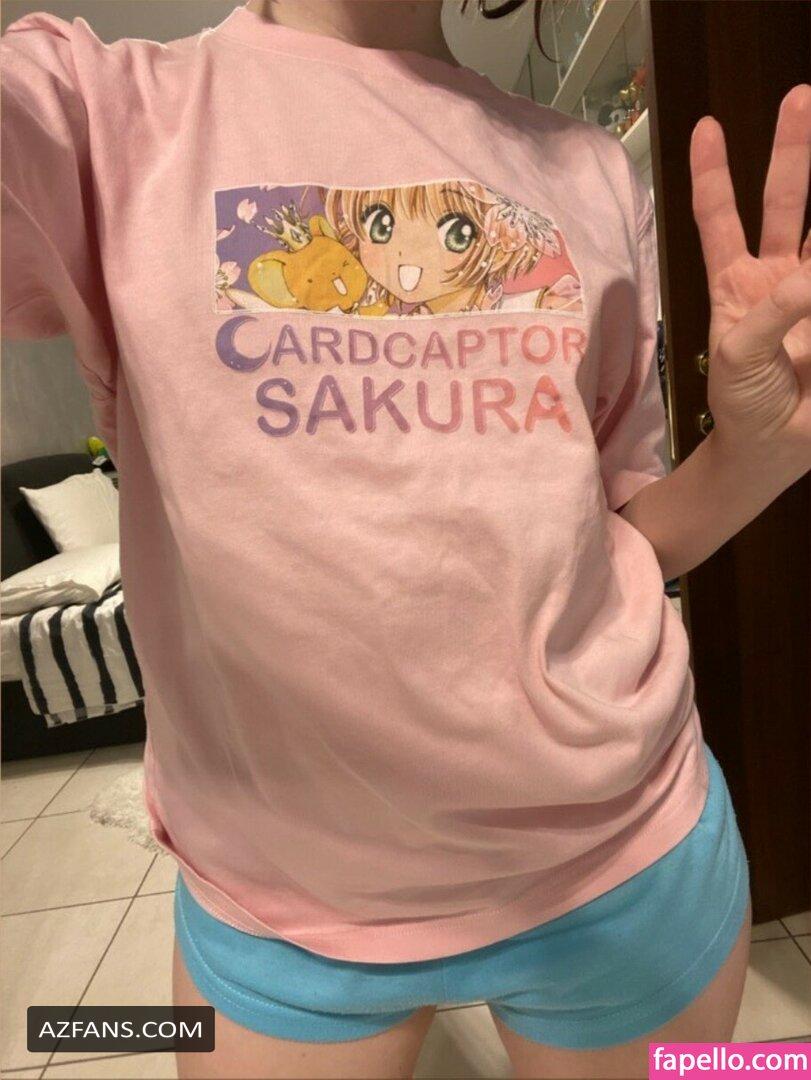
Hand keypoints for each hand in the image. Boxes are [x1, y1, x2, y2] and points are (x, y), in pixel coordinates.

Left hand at [689, 84, 810, 475]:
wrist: (773, 445)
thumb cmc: (741, 401)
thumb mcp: (736, 354)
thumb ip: (770, 312)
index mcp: (736, 282)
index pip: (719, 218)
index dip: (713, 175)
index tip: (707, 126)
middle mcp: (778, 275)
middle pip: (786, 201)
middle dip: (794, 151)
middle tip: (799, 96)